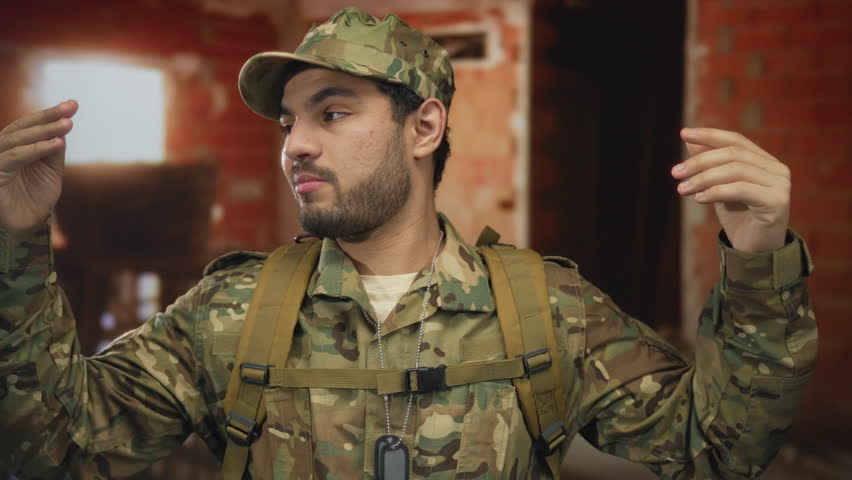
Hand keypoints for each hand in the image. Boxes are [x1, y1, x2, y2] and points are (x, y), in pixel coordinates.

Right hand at [0, 101, 76, 228]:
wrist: (25, 225)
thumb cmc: (35, 197)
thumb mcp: (50, 170)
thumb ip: (53, 150)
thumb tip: (62, 125)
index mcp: (14, 145)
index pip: (31, 124)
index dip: (51, 113)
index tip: (73, 104)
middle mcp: (2, 149)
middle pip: (23, 127)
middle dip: (48, 116)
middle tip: (71, 108)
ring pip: (17, 139)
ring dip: (44, 130)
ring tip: (68, 124)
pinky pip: (14, 158)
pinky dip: (35, 150)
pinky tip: (57, 144)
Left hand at [672, 128, 789, 252]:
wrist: (754, 250)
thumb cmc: (737, 218)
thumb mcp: (718, 187)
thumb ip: (709, 164)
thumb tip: (689, 140)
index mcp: (765, 161)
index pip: (735, 140)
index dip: (709, 135)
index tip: (683, 133)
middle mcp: (777, 169)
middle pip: (732, 154)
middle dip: (700, 162)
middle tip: (675, 172)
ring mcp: (780, 184)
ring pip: (735, 170)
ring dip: (703, 178)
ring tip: (681, 189)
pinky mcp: (777, 202)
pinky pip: (741, 189)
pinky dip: (716, 191)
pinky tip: (698, 199)